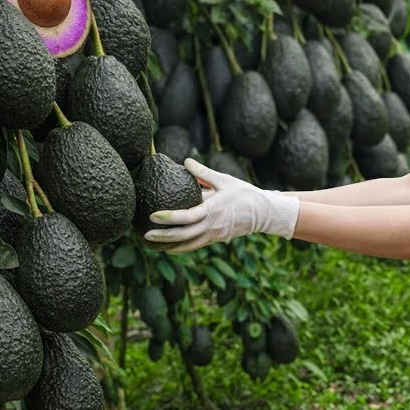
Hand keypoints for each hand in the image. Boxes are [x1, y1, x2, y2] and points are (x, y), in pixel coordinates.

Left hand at [143, 158, 300, 252]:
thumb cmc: (243, 193)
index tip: (153, 215)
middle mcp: (212, 226)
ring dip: (169, 245)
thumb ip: (203, 172)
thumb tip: (185, 161)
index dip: (169, 217)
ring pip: (188, 244)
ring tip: (151, 243)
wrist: (263, 213)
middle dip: (164, 236)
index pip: (187, 217)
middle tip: (145, 234)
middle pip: (184, 235)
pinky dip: (181, 247)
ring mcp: (214, 235)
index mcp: (213, 210)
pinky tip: (168, 246)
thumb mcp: (224, 179)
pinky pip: (195, 245)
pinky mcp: (216, 239)